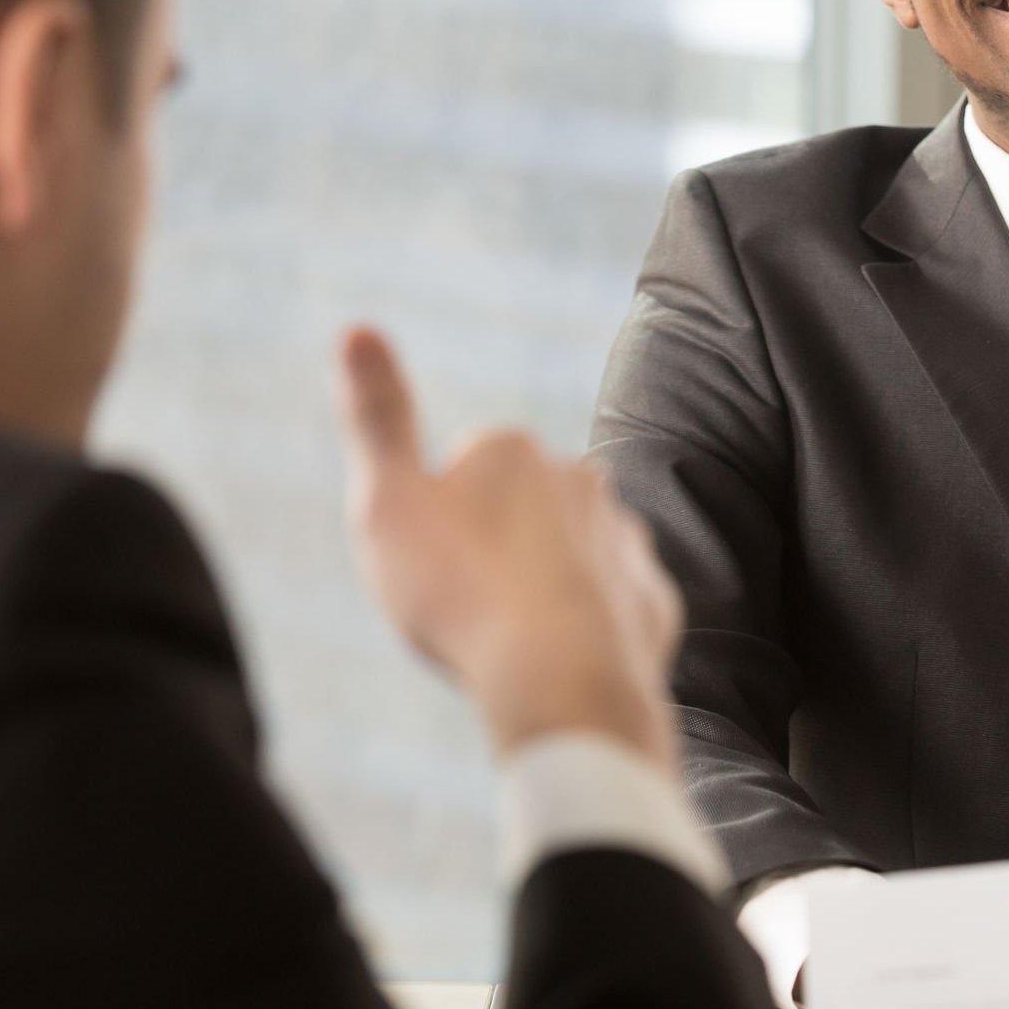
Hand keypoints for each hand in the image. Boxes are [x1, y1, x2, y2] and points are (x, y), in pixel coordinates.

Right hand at [336, 327, 682, 767]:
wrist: (561, 681)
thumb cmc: (460, 594)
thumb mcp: (388, 504)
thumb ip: (375, 417)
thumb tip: (355, 327)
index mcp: (512, 449)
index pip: (465, 464)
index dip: (437, 517)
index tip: (433, 563)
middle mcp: (581, 478)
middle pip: (520, 506)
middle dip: (495, 542)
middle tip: (470, 602)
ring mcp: (626, 537)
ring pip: (571, 550)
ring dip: (545, 581)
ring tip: (515, 634)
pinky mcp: (653, 597)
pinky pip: (613, 602)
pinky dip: (591, 623)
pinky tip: (564, 656)